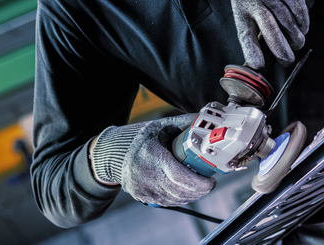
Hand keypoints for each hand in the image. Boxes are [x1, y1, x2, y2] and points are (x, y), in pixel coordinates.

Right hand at [90, 114, 214, 206]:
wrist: (113, 152)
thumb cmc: (139, 137)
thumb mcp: (161, 126)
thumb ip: (183, 124)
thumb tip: (203, 120)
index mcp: (152, 156)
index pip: (179, 177)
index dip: (198, 183)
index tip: (210, 180)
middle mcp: (146, 175)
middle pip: (179, 191)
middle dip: (199, 191)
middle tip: (209, 184)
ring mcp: (142, 188)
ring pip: (174, 200)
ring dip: (191, 197)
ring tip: (200, 188)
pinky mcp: (141, 195)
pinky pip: (165, 203)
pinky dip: (179, 200)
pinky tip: (187, 193)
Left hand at [231, 0, 320, 68]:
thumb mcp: (252, 8)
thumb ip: (255, 30)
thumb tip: (260, 62)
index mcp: (240, 3)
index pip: (244, 31)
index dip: (251, 50)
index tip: (258, 65)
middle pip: (270, 29)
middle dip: (281, 50)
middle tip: (287, 61)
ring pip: (288, 23)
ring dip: (295, 38)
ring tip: (296, 43)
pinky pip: (300, 14)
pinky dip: (303, 25)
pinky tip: (301, 26)